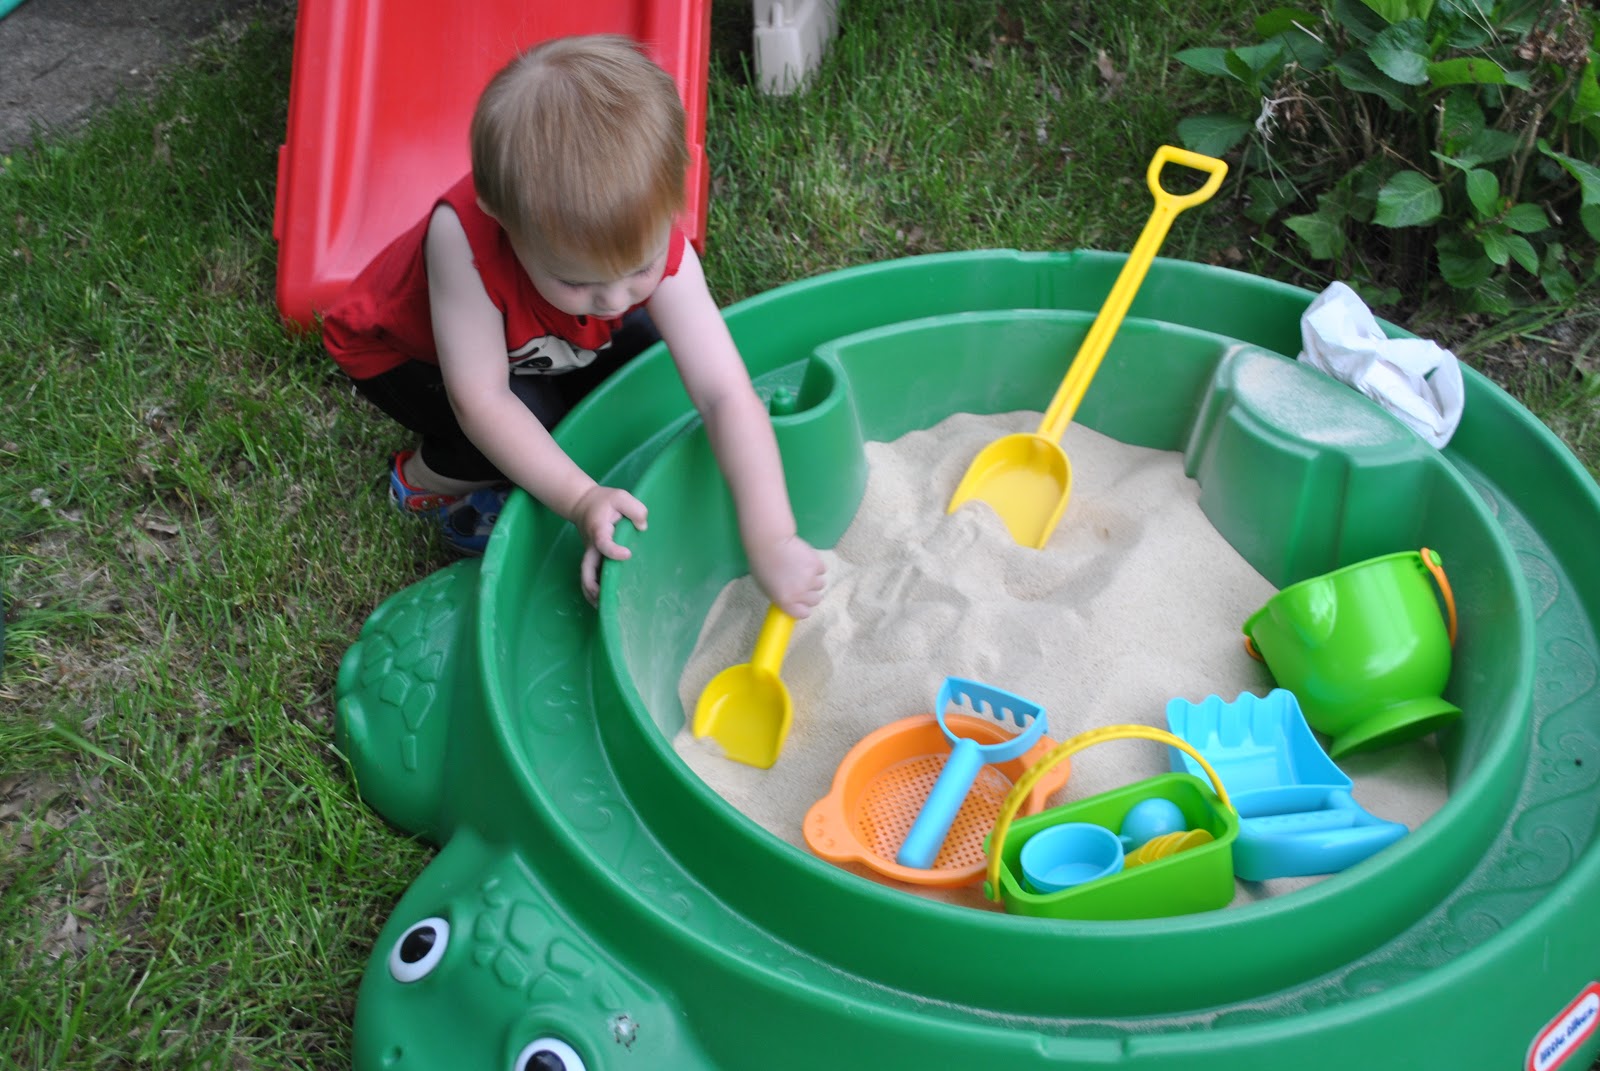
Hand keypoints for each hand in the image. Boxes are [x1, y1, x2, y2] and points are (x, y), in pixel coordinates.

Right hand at [573, 485, 648, 604]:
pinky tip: (607, 599)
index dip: (613, 551)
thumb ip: (635, 510)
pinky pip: (593, 575)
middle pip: (587, 569)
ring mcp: (591, 554)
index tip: (628, 554)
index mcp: (599, 530)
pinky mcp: (594, 558)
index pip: (603, 543)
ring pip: (587, 576)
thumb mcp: (621, 496)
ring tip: (604, 608)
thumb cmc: (605, 501)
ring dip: (592, 593)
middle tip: (604, 600)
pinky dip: (596, 588)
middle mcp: (592, 546)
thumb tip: (642, 527)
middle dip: (593, 586)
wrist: (583, 503)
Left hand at [746, 533, 825, 618]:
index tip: (801, 602)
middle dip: (811, 593)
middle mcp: (801, 593)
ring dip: (814, 578)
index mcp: (786, 601)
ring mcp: (811, 579)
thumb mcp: (766, 587)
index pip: (804, 614)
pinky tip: (805, 559)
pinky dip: (816, 565)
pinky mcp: (817, 565)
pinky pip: (822, 569)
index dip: (803, 608)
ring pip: (821, 584)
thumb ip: (781, 596)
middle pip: (816, 600)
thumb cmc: (762, 564)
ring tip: (803, 569)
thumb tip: (791, 599)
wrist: (770, 543)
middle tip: (803, 583)